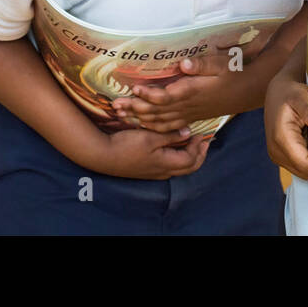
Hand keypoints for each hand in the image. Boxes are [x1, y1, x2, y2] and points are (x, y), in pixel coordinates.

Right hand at [93, 127, 210, 179]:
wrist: (103, 155)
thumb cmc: (127, 145)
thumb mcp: (151, 137)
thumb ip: (171, 136)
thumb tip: (188, 133)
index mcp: (166, 164)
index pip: (191, 159)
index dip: (198, 147)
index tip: (200, 133)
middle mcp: (163, 172)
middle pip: (189, 168)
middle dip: (199, 155)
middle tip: (203, 142)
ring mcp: (155, 173)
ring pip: (179, 168)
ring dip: (189, 156)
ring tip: (191, 143)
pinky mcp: (147, 170)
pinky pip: (169, 167)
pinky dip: (177, 157)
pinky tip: (173, 147)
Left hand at [111, 51, 240, 132]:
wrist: (249, 90)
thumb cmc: (235, 72)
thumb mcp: (222, 63)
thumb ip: (202, 64)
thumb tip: (184, 64)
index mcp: (192, 91)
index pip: (167, 96)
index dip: (149, 94)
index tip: (134, 88)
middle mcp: (188, 105)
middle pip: (157, 110)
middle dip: (136, 108)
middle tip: (116, 106)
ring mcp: (190, 113)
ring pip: (161, 120)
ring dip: (140, 118)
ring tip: (122, 114)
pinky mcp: (192, 116)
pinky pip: (170, 126)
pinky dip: (154, 126)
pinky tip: (143, 124)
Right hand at [264, 76, 307, 178]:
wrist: (277, 93)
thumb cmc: (290, 93)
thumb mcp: (301, 95)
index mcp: (281, 139)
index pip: (306, 164)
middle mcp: (276, 151)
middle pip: (306, 171)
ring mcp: (278, 155)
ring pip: (305, 170)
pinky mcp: (282, 156)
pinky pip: (302, 165)